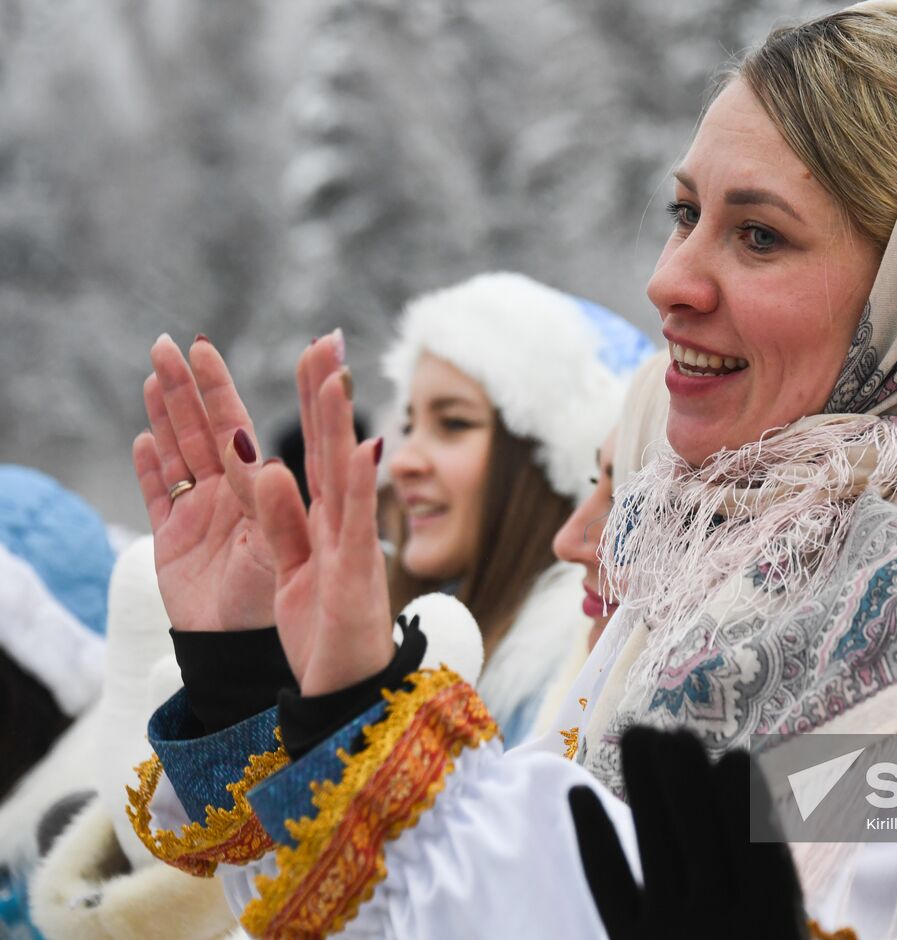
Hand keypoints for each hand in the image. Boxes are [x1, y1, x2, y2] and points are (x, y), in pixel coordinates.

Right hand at [133, 334, 310, 631]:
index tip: (212, 346)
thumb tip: (252, 454)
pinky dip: (149, 469)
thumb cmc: (281, 607)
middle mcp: (233, 495)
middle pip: (206, 430)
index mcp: (263, 492)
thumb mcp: (280, 552)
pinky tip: (144, 438)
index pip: (242, 428)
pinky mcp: (173, 543)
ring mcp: (201, 516)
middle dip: (191, 387)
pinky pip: (158, 497)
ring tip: (155, 370)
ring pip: (179, 453)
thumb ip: (268, 505)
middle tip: (175, 344)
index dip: (224, 388)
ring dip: (166, 414)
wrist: (246, 658)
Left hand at [253, 338, 391, 695]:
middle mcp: (342, 523)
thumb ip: (279, 516)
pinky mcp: (354, 576)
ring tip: (334, 375)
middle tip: (327, 339)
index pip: (316, 446)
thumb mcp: (290, 564)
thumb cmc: (324, 628)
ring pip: (343, 474)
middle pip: (331, 446)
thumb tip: (264, 464)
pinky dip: (352, 490)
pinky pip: (347, 527)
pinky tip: (353, 451)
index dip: (314, 398)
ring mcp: (351, 546)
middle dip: (326, 392)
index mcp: (324, 518)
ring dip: (338, 425)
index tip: (316, 350)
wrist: (349, 689)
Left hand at [568, 728, 807, 939]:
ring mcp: (673, 934)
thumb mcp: (784, 931)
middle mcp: (722, 926)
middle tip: (676, 730)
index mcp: (773, 924)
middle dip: (687, 778)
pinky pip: (608, 885)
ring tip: (636, 732)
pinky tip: (577, 793)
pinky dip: (593, 839)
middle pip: (699, 836)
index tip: (737, 756)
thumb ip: (769, 871)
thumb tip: (744, 781)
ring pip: (656, 845)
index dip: (744, 801)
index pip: (756, 849)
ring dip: (645, 786)